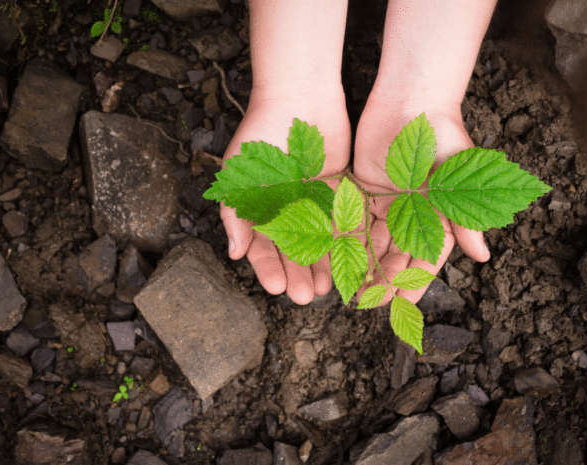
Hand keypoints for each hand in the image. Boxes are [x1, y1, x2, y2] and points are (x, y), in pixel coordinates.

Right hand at [220, 88, 349, 304]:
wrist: (299, 98)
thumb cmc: (262, 133)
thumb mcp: (240, 176)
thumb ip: (236, 215)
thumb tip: (235, 254)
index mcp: (263, 210)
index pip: (264, 248)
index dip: (269, 269)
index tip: (277, 287)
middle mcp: (290, 211)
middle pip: (294, 252)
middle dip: (299, 275)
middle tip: (305, 296)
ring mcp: (317, 203)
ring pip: (321, 243)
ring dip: (323, 266)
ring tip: (327, 287)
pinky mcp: (342, 192)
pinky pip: (345, 222)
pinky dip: (347, 243)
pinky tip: (350, 262)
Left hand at [352, 96, 489, 306]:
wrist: (411, 100)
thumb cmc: (442, 135)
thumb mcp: (456, 178)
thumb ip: (464, 218)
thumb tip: (483, 257)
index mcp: (439, 216)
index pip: (426, 258)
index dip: (413, 281)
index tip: (400, 304)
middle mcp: (413, 215)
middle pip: (397, 255)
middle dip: (383, 279)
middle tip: (366, 302)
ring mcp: (388, 204)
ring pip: (373, 243)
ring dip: (362, 265)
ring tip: (348, 288)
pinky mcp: (365, 191)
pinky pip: (354, 221)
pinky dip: (346, 239)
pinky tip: (334, 258)